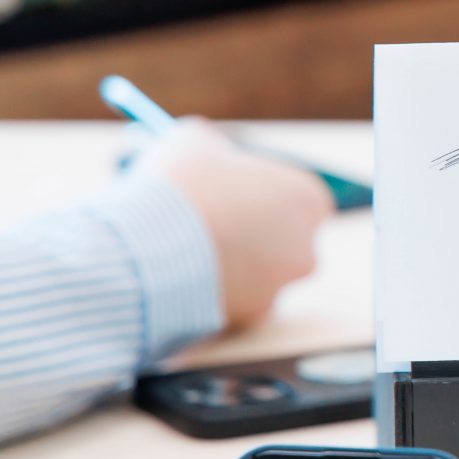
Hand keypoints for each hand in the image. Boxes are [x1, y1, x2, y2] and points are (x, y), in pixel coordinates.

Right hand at [135, 121, 333, 328]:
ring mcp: (283, 285)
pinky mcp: (254, 317)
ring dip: (229, 260)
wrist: (150, 249)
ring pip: (257, 270)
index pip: (295, 195)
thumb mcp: (191, 142)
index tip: (231, 189)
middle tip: (209, 218)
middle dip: (251, 231)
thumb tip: (204, 144)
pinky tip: (179, 273)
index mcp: (307, 199)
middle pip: (283, 236)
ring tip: (180, 244)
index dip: (261, 192)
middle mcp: (308, 246)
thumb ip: (210, 143)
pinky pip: (233, 298)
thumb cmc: (179, 186)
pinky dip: (211, 289)